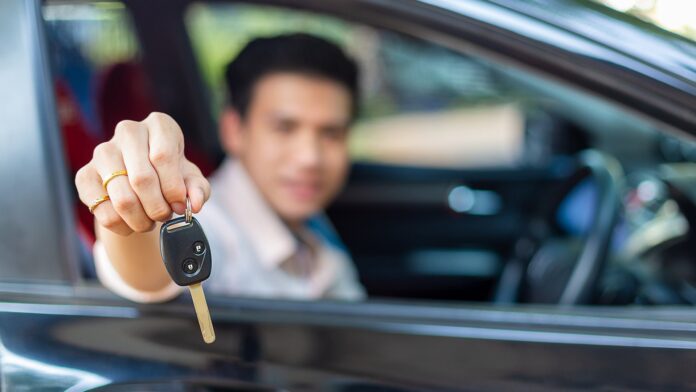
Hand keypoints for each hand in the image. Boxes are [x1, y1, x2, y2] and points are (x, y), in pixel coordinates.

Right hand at [75, 112, 210, 234]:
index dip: (173, 188)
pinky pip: (102, 210)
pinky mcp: (84, 174)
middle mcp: (128, 131)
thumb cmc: (171, 174)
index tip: (179, 204)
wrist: (141, 179)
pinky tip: (131, 223)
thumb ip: (198, 190)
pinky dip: (121, 226)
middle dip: (158, 208)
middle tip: (164, 216)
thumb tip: (195, 203)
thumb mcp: (190, 180)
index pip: (163, 157)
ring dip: (141, 220)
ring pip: (122, 199)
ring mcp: (102, 152)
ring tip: (150, 221)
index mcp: (159, 125)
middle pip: (142, 179)